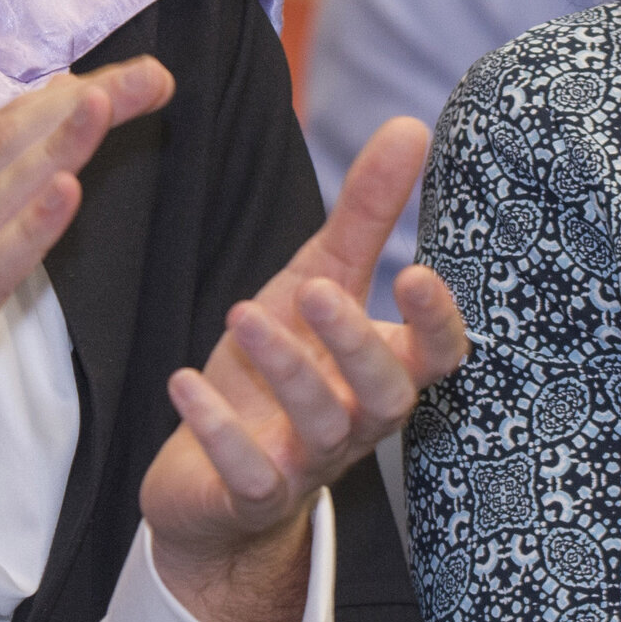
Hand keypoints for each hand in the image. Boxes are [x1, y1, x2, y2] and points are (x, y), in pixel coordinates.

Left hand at [141, 116, 471, 621]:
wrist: (218, 482)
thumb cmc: (281, 370)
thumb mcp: (317, 281)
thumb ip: (366, 215)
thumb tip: (411, 126)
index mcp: (381, 370)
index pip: (437, 357)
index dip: (436, 324)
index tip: (417, 275)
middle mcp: (355, 421)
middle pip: (385, 397)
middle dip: (356, 345)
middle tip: (318, 290)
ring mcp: (306, 464)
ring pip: (318, 429)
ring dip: (285, 370)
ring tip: (242, 313)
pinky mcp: (249, 495)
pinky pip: (248, 474)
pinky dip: (218, 430)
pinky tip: (182, 381)